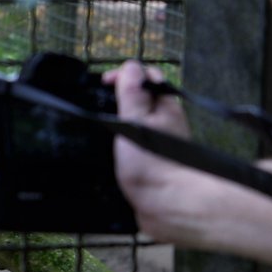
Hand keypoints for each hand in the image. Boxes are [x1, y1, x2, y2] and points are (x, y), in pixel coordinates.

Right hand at [104, 60, 193, 241]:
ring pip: (141, 118)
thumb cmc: (152, 163)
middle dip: (123, 94)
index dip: (124, 74)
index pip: (147, 77)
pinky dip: (126, 135)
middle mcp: (168, 120)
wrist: (168, 205)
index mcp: (165, 106)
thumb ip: (132, 94)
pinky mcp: (155, 160)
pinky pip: (139, 138)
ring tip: (105, 122)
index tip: (104, 84)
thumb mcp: (135, 122)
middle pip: (145, 96)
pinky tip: (114, 145)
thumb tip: (130, 67)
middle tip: (102, 102)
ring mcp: (163, 140)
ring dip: (123, 115)